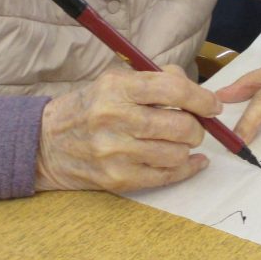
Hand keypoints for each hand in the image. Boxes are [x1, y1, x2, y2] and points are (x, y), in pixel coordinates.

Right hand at [35, 65, 220, 192]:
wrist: (46, 144)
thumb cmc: (89, 108)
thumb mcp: (114, 81)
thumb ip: (156, 80)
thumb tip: (198, 93)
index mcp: (116, 89)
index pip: (173, 89)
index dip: (202, 98)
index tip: (213, 105)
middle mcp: (115, 119)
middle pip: (180, 125)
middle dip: (196, 127)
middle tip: (193, 126)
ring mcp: (115, 153)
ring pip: (177, 153)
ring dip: (186, 148)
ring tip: (178, 142)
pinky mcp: (118, 179)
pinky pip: (166, 176)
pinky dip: (185, 168)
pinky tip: (189, 161)